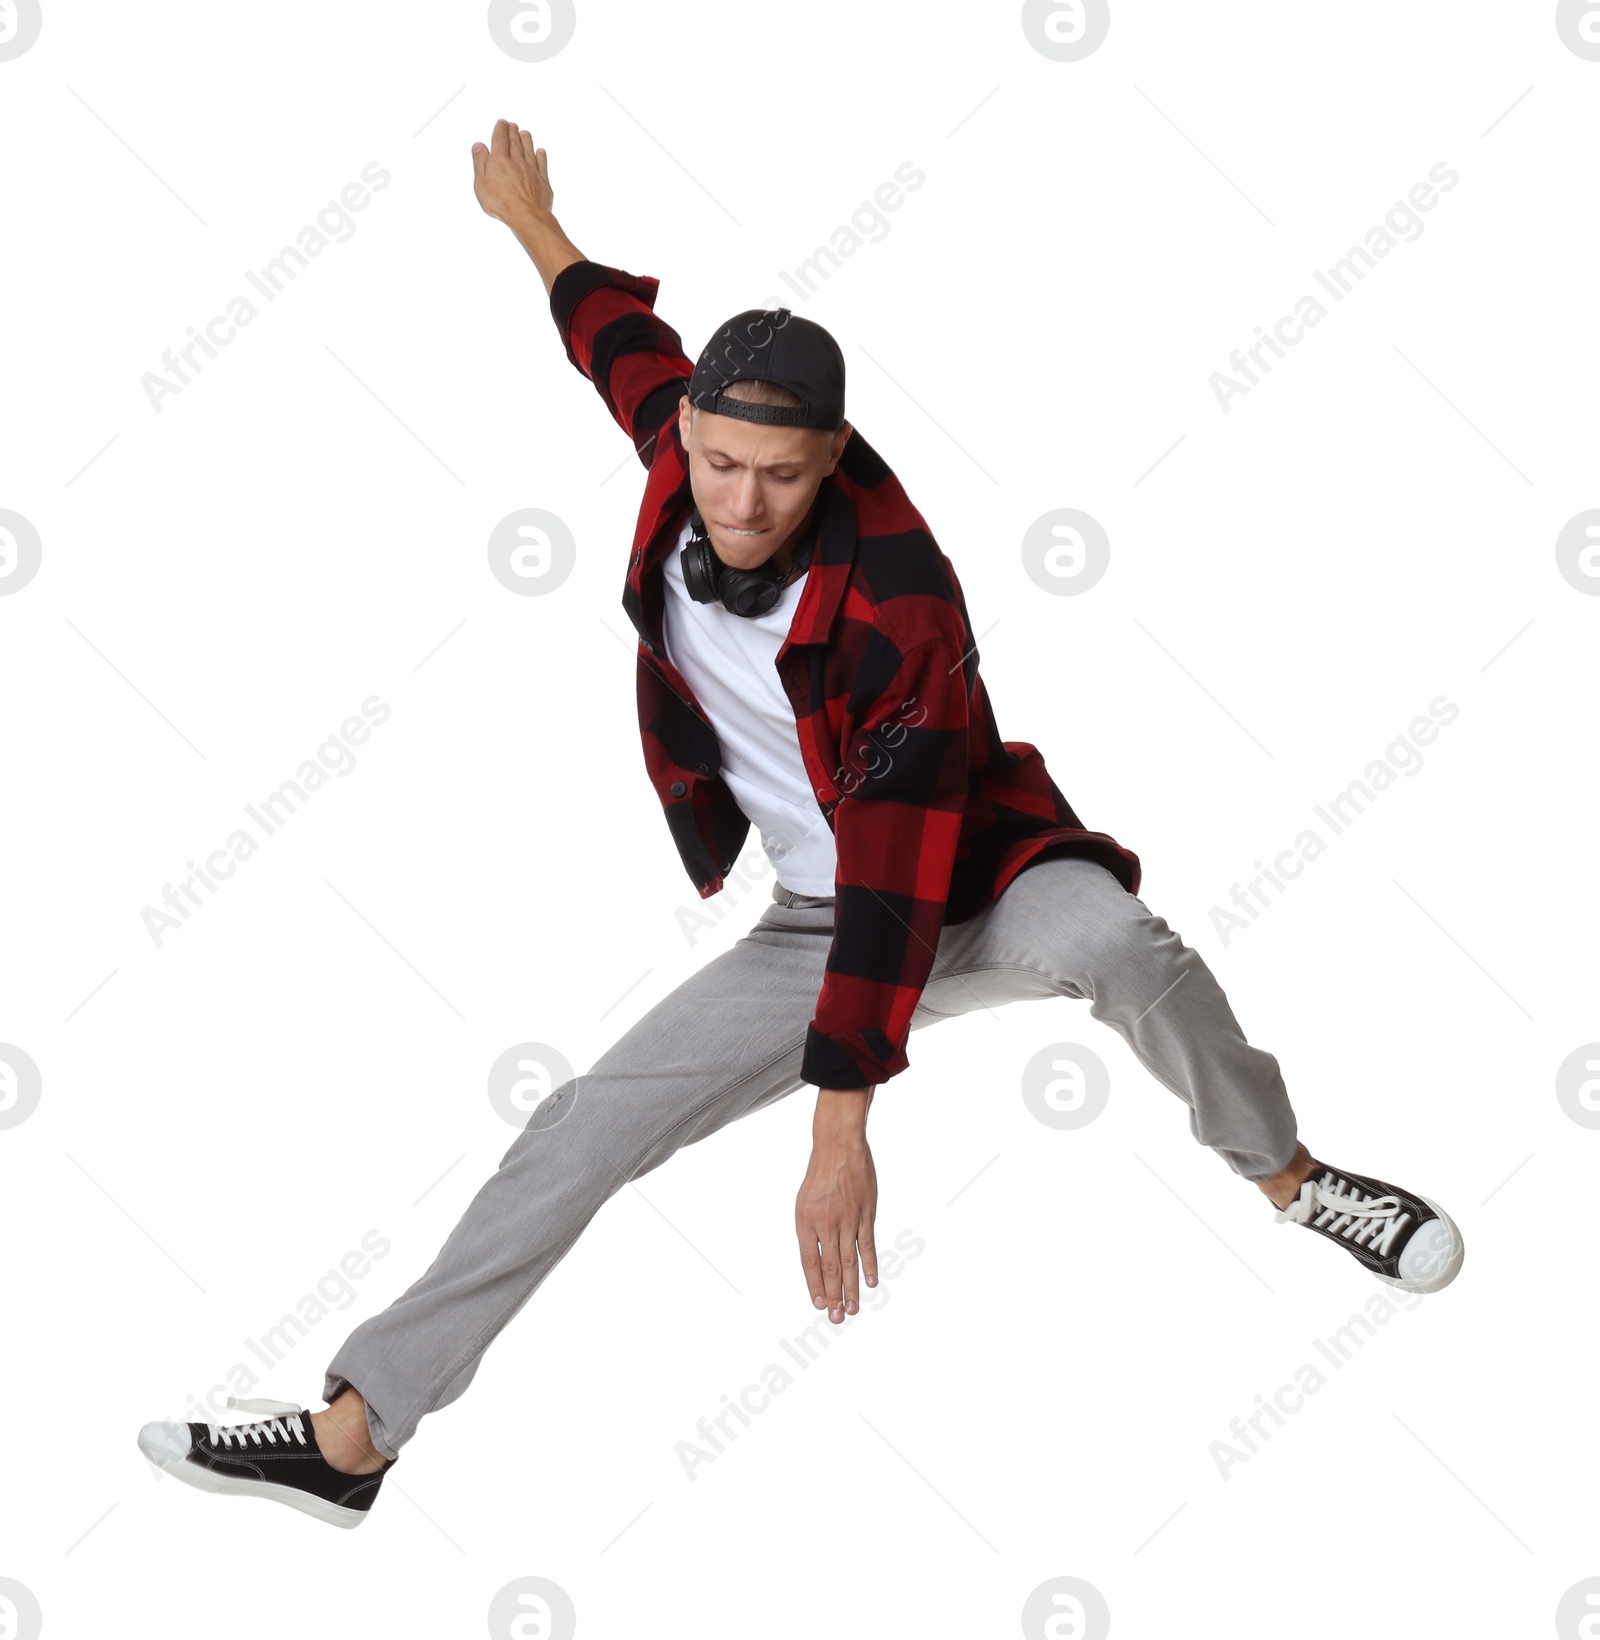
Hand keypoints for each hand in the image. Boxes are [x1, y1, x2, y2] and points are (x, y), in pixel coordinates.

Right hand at [471, 118, 554, 229]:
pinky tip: (541, 152)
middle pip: (515, 143)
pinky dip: (541, 156)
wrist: (526, 215)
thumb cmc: (501, 202)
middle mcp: (517, 161)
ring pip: (529, 150)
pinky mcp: (543, 181)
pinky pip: (542, 164)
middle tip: (513, 125)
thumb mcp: (481, 183)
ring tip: (525, 133)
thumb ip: (480, 162)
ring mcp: (531, 171)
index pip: (499, 139)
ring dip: (527, 140)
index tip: (502, 122)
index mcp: (500, 161)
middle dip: (513, 132)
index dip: (500, 129)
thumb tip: (478, 145)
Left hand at [795, 1087, 877, 1323]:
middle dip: (833, 1295)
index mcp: (805, 1221)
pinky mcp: (865, 1213)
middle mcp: (825, 1223)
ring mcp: (847, 1219)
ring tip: (852, 1309)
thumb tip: (816, 1261)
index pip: (809, 1262)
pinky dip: (869, 1264)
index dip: (814, 1285)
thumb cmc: (820, 1174)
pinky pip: (867, 1244)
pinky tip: (871, 1282)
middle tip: (837, 1318)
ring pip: (848, 1260)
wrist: (839, 1146)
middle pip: (829, 1267)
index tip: (820, 1305)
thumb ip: (810, 1231)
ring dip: (851, 1287)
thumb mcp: (804, 1202)